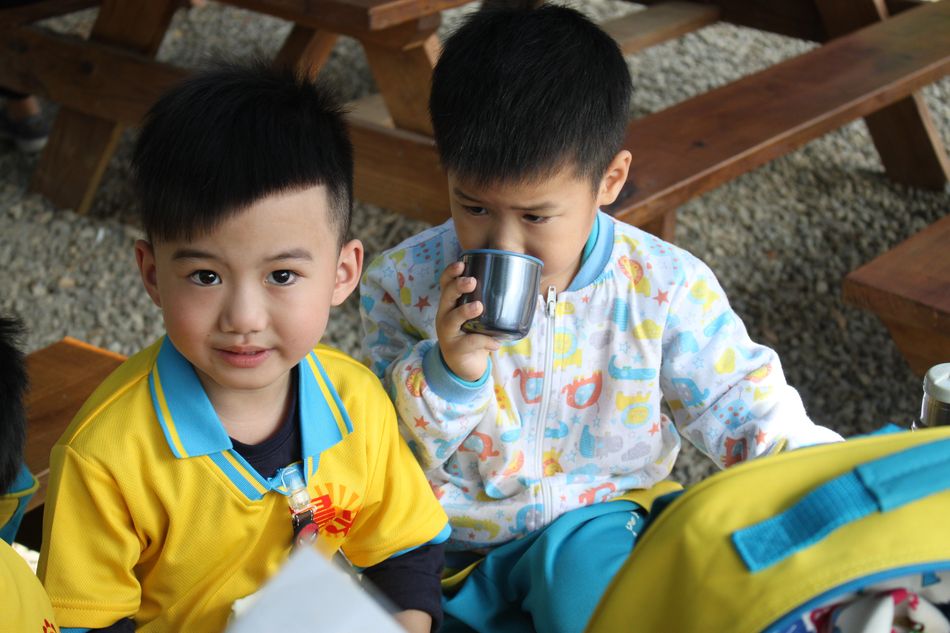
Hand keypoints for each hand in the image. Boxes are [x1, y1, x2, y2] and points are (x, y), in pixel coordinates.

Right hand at [436, 261, 499, 381]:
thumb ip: (490, 304)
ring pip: (452, 319)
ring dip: (465, 311)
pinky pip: (469, 343)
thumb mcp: (478, 318)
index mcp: (450, 304)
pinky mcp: (455, 350)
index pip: (445, 283)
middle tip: (472, 282)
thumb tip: (524, 288)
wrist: (465, 366)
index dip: (451, 272)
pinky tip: (496, 343)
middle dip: (457, 286)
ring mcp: (448, 333)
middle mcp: (444, 316)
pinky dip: (484, 342)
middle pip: (446, 296)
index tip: (462, 263)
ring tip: (479, 307)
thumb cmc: (474, 334)